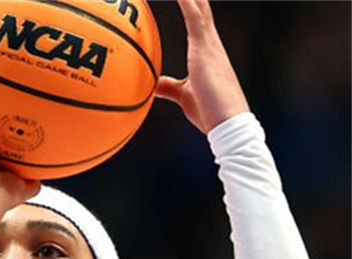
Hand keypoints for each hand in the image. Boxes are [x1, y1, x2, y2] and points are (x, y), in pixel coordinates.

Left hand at [156, 0, 249, 133]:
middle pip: (199, 3)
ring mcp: (209, 42)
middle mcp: (210, 41)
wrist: (227, 124)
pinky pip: (193, 14)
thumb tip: (153, 84)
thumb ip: (169, 86)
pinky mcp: (203, 48)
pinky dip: (185, 0)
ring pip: (197, 3)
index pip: (197, 14)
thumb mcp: (184, 96)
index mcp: (207, 49)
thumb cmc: (209, 113)